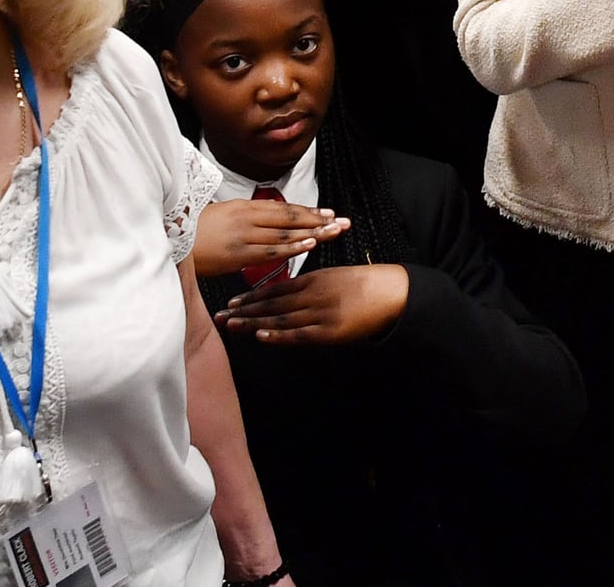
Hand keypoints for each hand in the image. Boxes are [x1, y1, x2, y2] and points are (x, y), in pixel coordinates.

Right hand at [192, 197, 346, 277]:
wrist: (170, 242)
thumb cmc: (195, 231)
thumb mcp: (224, 216)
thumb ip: (248, 219)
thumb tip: (271, 224)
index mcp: (244, 207)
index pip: (283, 209)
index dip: (308, 211)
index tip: (328, 213)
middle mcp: (247, 218)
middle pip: (290, 219)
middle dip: (319, 220)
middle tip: (342, 222)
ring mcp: (243, 236)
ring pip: (285, 234)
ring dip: (313, 233)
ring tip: (334, 232)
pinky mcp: (237, 254)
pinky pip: (270, 251)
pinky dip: (292, 248)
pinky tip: (310, 244)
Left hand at [216, 262, 408, 343]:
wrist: (393, 293)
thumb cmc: (366, 285)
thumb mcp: (337, 276)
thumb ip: (314, 285)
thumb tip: (292, 295)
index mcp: (314, 279)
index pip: (276, 288)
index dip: (252, 296)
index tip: (233, 302)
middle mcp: (313, 294)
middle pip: (271, 303)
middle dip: (244, 310)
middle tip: (221, 315)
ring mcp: (320, 312)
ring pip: (280, 318)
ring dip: (253, 323)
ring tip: (231, 326)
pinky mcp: (330, 330)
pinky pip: (299, 333)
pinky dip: (278, 335)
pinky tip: (260, 336)